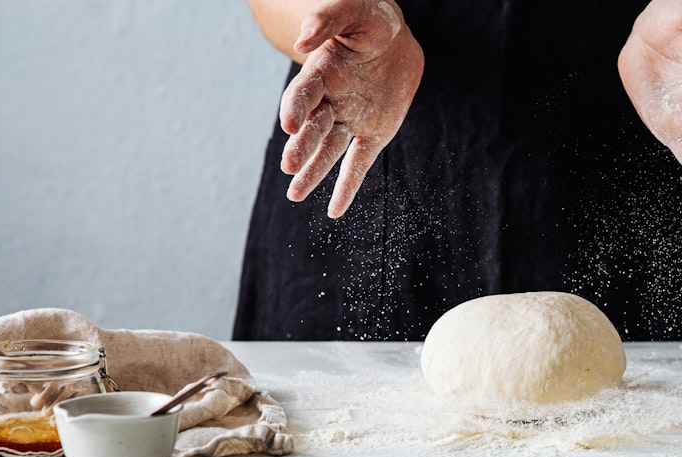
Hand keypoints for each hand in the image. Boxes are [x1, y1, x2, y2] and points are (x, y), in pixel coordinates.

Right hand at [280, 0, 422, 216]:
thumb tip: (303, 42)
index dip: (296, 107)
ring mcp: (349, 120)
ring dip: (314, 172)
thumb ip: (327, 21)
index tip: (289, 124)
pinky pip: (358, 164)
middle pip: (313, 127)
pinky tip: (335, 212)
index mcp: (321, 72)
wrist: (393, 40)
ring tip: (295, 194)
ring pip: (329, 150)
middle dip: (302, 146)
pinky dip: (348, 187)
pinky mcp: (372, 135)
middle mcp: (330, 101)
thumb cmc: (368, 20)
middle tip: (289, 166)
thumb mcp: (352, 12)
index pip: (304, 93)